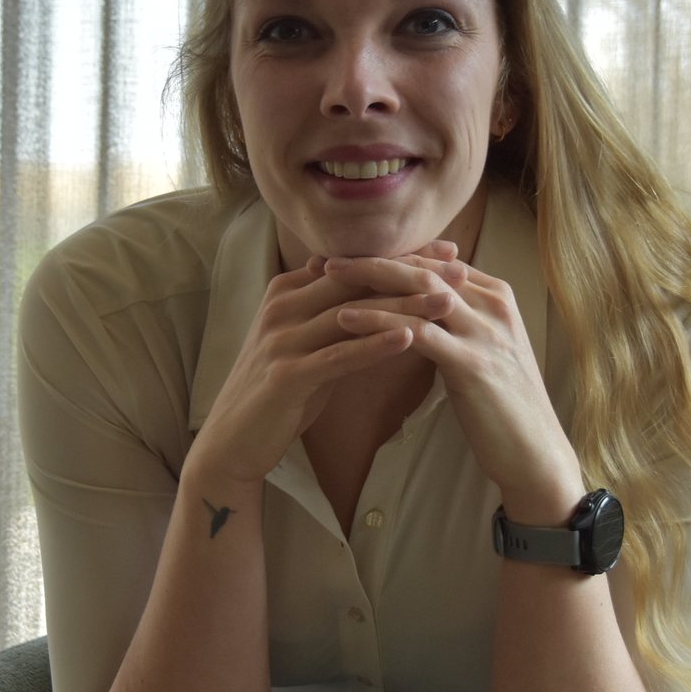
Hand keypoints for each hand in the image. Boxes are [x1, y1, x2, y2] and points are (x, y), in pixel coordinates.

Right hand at [186, 254, 457, 491]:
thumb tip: (380, 291)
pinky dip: (374, 345)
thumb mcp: (308, 343)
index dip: (402, 256)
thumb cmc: (280, 392)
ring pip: (352, 314)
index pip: (354, 265)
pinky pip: (337, 355)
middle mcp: (282, 307)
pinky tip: (409, 338)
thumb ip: (337, 315)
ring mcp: (281, 339)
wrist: (232, 440)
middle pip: (356, 280)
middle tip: (458, 267)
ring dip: (403, 307)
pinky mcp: (285, 375)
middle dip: (410, 272)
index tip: (448, 251)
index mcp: (287, 291)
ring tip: (447, 302)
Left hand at [321, 247, 585, 525]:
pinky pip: (417, 332)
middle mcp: (494, 305)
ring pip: (419, 291)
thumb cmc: (503, 405)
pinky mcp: (472, 363)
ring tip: (326, 278)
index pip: (436, 261)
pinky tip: (345, 320)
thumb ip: (458, 321)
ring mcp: (485, 332)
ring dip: (369, 280)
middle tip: (329, 257)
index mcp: (497, 296)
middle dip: (374, 258)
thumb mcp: (483, 349)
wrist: (535, 451)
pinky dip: (378, 321)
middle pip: (425, 267)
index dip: (392, 256)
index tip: (351, 255)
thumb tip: (418, 308)